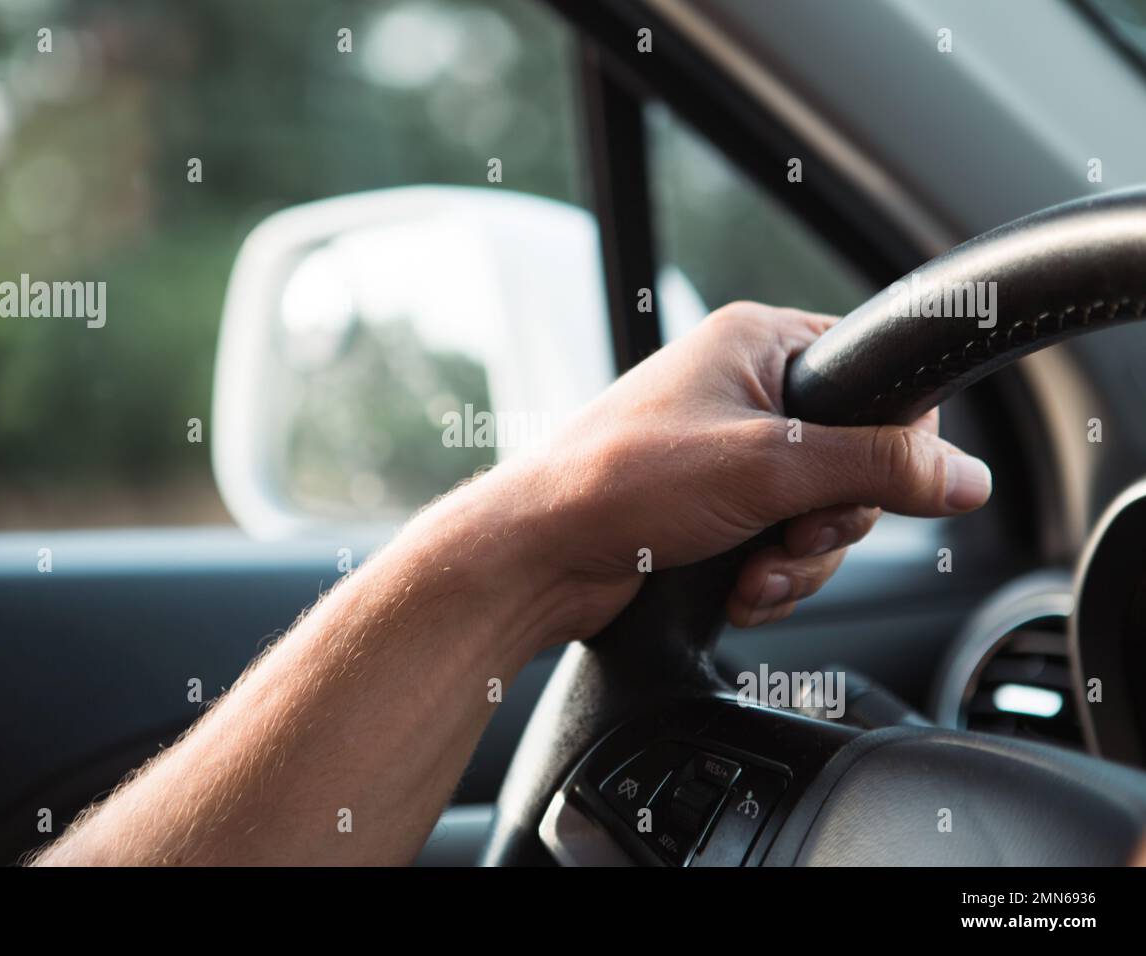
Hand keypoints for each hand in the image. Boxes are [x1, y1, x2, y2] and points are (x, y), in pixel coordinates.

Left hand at [470, 301, 991, 647]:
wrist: (539, 555)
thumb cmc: (623, 481)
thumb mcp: (769, 466)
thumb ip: (878, 468)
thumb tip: (965, 477)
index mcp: (760, 343)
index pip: (877, 380)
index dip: (894, 443)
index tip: (876, 486)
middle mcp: (748, 393)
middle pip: (859, 463)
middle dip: (832, 522)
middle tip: (791, 533)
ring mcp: (732, 456)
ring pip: (824, 517)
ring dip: (799, 561)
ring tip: (753, 572)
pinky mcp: (716, 512)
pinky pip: (784, 547)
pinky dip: (771, 578)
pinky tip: (737, 588)